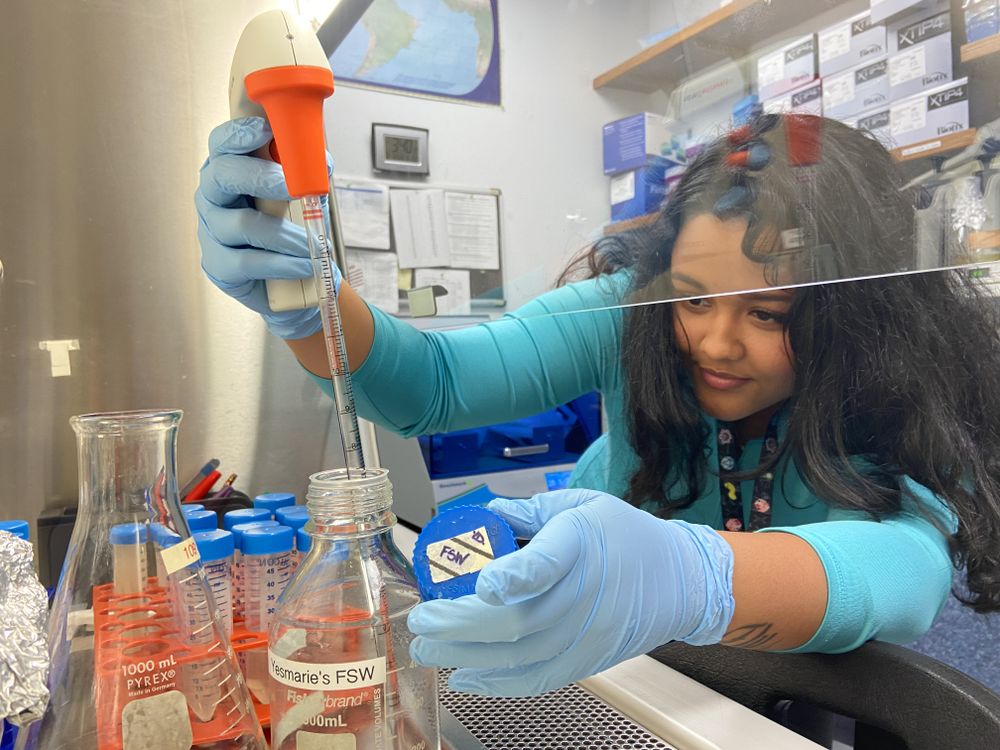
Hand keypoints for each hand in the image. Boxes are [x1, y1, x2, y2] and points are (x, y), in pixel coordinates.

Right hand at [195, 117, 339, 339]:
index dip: (239, 134)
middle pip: (223, 175)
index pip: (222, 143)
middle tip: (294, 191)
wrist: (288, 280)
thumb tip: (321, 161)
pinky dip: (282, 264)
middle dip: (261, 178)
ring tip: (312, 244)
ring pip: (241, 224)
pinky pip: (247, 261)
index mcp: (229, 170)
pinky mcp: (218, 265)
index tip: (264, 131)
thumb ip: (308, 174)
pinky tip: (304, 266)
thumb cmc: (289, 227)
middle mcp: (212, 196)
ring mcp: (211, 231)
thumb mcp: (303, 195)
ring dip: (285, 234)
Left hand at [407, 489, 735, 696]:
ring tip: (426, 650)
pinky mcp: (588, 661)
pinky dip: (498, 684)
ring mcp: (588, 635)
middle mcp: (585, 594)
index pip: (546, 565)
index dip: (513, 577)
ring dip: (466, 657)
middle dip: (459, 624)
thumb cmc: (627, 536)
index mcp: (582, 543)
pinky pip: (538, 679)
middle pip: (518, 619)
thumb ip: (529, 512)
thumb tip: (481, 516)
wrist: (681, 580)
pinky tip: (465, 678)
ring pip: (520, 655)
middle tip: (420, 621)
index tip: (480, 584)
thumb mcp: (582, 504)